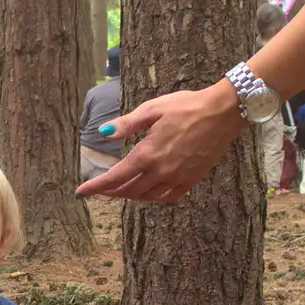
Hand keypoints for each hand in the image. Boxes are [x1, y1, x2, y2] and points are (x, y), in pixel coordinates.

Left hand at [75, 83, 245, 202]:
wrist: (223, 112)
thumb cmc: (186, 106)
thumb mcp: (152, 109)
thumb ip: (126, 124)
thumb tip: (103, 133)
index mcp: (147, 154)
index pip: (115, 177)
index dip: (96, 186)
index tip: (80, 192)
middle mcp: (161, 171)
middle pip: (128, 190)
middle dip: (110, 190)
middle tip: (99, 187)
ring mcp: (177, 178)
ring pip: (146, 196)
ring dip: (130, 194)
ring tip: (120, 188)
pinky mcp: (191, 180)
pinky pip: (167, 197)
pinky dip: (152, 197)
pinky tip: (148, 192)